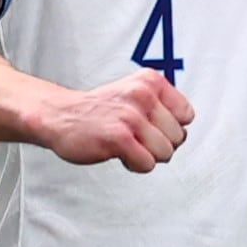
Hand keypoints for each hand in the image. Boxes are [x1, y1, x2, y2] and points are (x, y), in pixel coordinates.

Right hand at [28, 70, 192, 171]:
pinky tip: (119, 153)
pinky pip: (147, 164)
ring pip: (165, 153)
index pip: (186, 115)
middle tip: (135, 138)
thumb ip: (161, 106)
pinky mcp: (119, 138)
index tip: (150, 126)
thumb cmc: (98, 110)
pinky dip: (134, 165)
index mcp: (150, 81)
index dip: (170, 127)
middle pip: (178, 137)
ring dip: (146, 156)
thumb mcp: (134, 93)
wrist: (59, 115)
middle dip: (159, 144)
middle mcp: (142, 95)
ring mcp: (130, 116)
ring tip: (127, 145)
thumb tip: (183, 133)